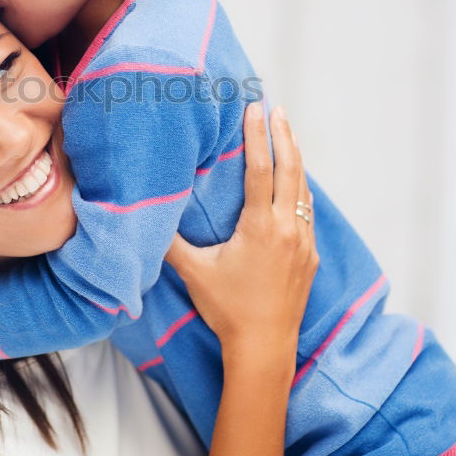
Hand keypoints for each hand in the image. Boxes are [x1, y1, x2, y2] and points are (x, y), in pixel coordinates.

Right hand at [166, 103, 317, 354]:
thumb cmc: (227, 309)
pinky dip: (300, 187)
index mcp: (261, 227)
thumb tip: (145, 214)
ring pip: (304, 189)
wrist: (265, 348)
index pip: (261, 170)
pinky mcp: (310, 256)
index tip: (255, 109)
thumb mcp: (193, 272)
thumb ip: (169, 241)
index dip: (257, 136)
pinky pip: (308, 211)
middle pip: (291, 170)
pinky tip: (295, 182)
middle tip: (276, 108)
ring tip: (287, 133)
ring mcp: (304, 243)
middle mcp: (288, 229)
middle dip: (284, 135)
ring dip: (295, 158)